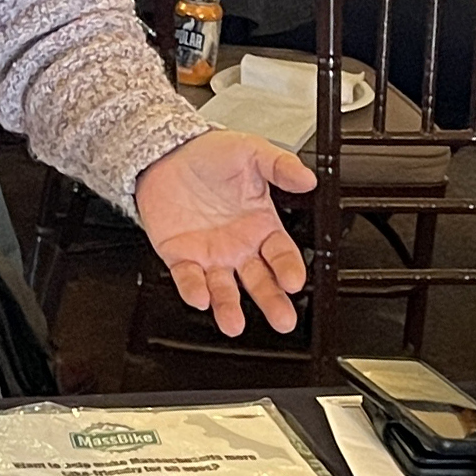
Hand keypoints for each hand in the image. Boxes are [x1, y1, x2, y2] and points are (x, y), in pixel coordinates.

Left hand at [135, 130, 316, 337]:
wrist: (167, 152)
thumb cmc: (211, 154)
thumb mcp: (252, 152)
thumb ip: (280, 166)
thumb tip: (308, 177)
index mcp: (262, 226)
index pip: (282, 255)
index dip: (290, 270)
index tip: (294, 281)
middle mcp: (239, 247)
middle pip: (260, 282)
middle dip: (271, 302)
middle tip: (283, 320)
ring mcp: (210, 255)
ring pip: (224, 289)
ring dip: (229, 307)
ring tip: (234, 323)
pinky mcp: (180, 256)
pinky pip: (188, 278)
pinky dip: (193, 289)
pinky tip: (199, 297)